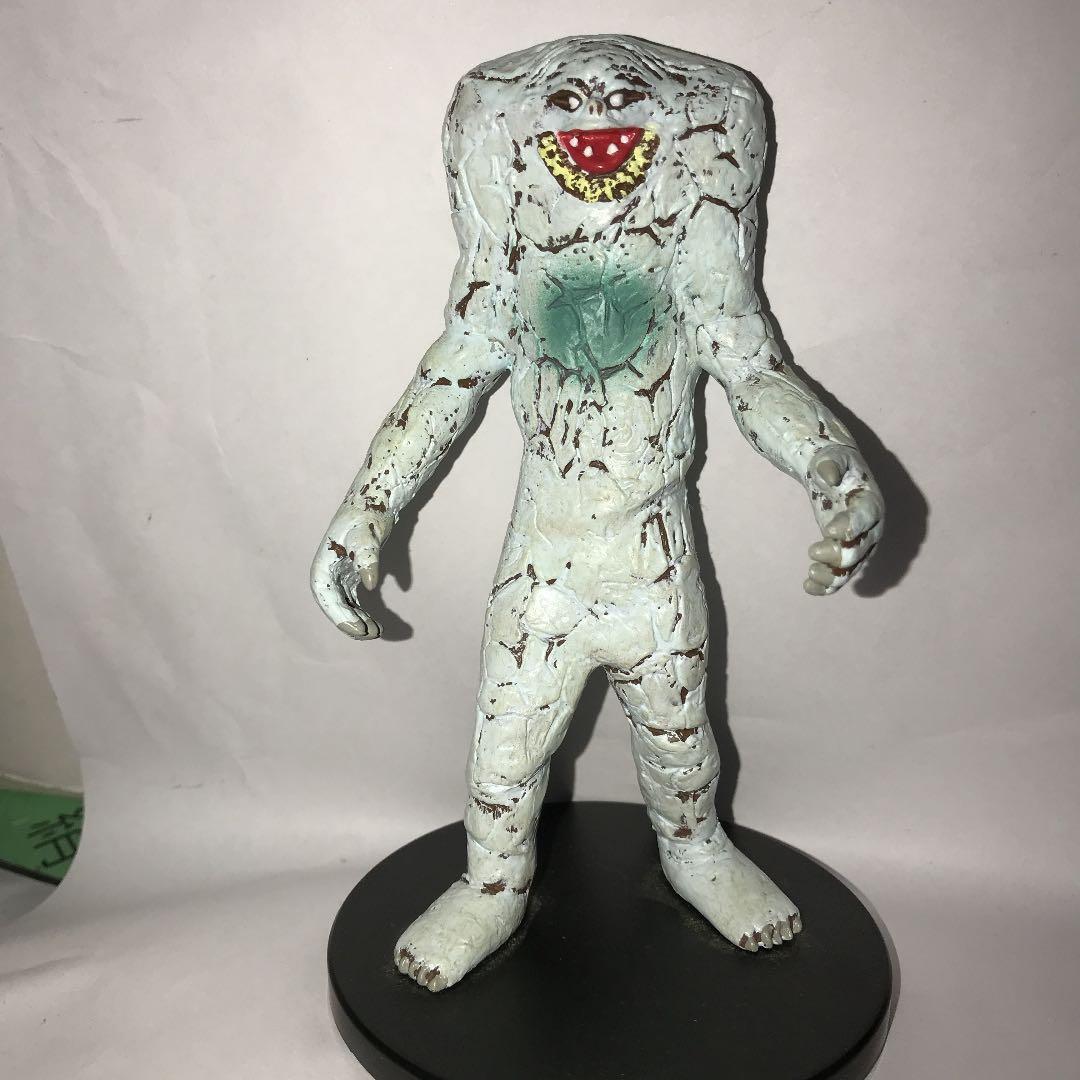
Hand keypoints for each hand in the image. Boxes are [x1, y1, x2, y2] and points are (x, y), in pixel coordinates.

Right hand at [309, 511, 391, 638]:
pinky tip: (376, 624)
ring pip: (345, 607)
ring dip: (358, 621)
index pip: (327, 598)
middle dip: (351, 623)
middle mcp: (328, 574)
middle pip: (335, 607)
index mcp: (323, 566)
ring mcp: (339, 576)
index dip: (341, 617)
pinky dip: (363, 613)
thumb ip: (367, 558)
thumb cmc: (368, 514)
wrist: (375, 498)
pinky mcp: (352, 575)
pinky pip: (353, 602)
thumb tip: (370, 585)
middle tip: (373, 633)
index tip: (360, 628)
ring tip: (377, 632)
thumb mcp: (367, 535)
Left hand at [803, 446, 883, 595]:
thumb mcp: (831, 457)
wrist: (834, 474)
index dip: (852, 525)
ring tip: (810, 574)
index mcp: (871, 502)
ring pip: (851, 568)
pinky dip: (826, 585)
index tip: (830, 530)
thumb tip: (828, 474)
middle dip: (839, 554)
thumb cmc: (833, 463)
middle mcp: (871, 528)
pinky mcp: (845, 554)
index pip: (866, 516)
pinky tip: (808, 588)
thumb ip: (831, 464)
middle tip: (812, 550)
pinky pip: (840, 575)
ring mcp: (859, 544)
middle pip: (860, 548)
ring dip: (833, 576)